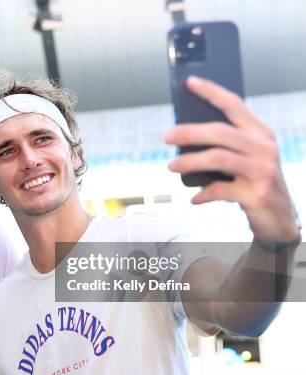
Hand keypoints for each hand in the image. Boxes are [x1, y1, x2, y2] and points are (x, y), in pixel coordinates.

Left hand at [164, 76, 299, 241]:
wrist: (280, 219)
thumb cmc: (256, 183)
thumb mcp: (247, 160)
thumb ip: (225, 147)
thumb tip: (184, 137)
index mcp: (261, 134)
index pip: (235, 105)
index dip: (211, 92)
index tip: (189, 82)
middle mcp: (265, 148)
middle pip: (221, 132)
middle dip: (189, 131)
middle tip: (167, 135)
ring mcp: (263, 171)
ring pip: (218, 158)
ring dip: (190, 161)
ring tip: (172, 165)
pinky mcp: (256, 194)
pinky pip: (220, 190)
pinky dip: (203, 194)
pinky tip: (195, 198)